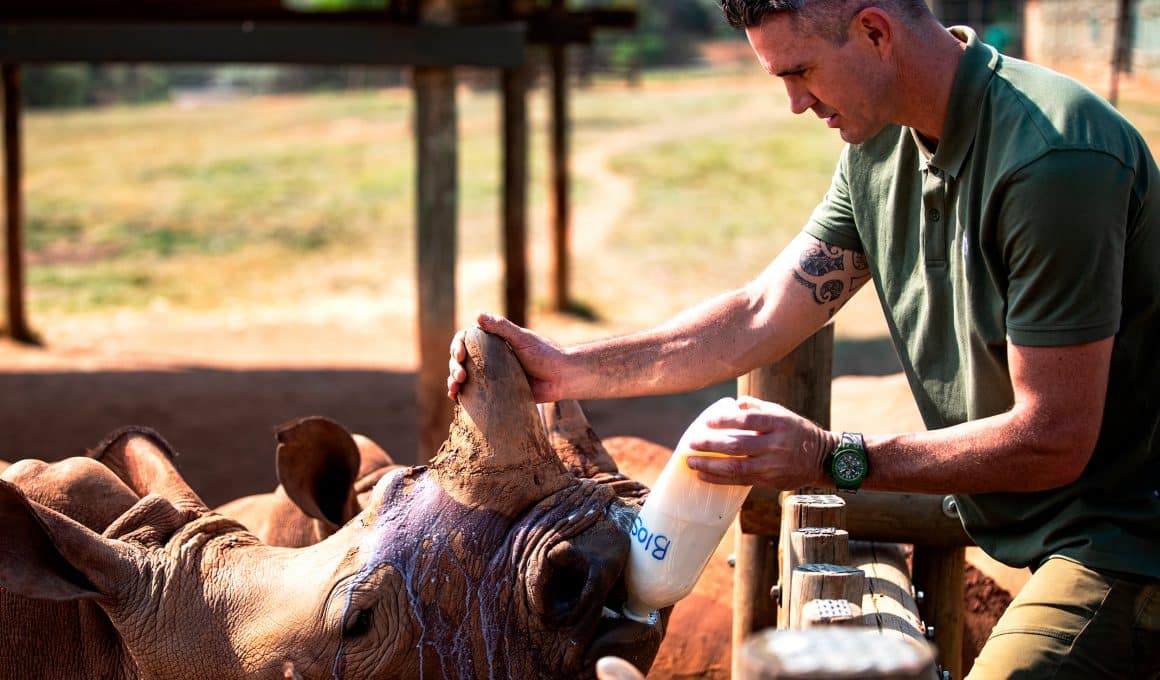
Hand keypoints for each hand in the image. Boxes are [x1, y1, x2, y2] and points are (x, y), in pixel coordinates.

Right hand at [447, 313, 568, 402]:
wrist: (562, 378)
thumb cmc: (545, 354)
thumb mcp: (523, 338)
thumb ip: (502, 327)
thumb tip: (477, 315)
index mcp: (493, 342)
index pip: (466, 340)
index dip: (458, 346)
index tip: (461, 355)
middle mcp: (489, 358)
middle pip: (461, 359)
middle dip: (454, 366)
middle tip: (460, 376)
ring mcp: (491, 376)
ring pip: (464, 376)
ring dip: (453, 381)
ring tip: (454, 389)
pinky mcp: (496, 392)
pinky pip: (475, 393)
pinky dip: (462, 395)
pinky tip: (455, 398)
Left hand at [683, 396, 838, 488]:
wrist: (822, 458)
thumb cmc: (797, 431)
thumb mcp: (782, 413)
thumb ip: (757, 407)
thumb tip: (733, 404)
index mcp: (779, 423)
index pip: (749, 420)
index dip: (726, 420)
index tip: (707, 422)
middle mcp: (776, 444)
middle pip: (739, 445)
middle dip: (711, 445)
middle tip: (691, 443)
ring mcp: (773, 465)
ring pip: (737, 467)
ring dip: (711, 465)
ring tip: (691, 462)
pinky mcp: (770, 481)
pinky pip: (741, 481)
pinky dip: (720, 479)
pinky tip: (704, 475)